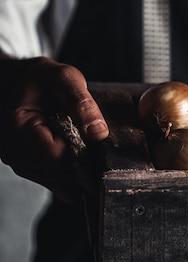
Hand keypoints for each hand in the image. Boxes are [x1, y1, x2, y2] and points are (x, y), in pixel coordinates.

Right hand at [0, 56, 108, 201]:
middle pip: (60, 175)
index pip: (58, 157)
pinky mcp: (28, 168)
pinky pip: (57, 182)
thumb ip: (81, 103)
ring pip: (60, 183)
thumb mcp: (62, 78)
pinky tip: (82, 158)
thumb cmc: (39, 78)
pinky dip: (73, 174)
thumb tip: (99, 133)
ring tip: (89, 148)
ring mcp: (19, 163)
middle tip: (100, 147)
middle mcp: (13, 152)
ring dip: (80, 171)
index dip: (84, 154)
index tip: (100, 143)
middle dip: (85, 164)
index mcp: (19, 128)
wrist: (13, 81)